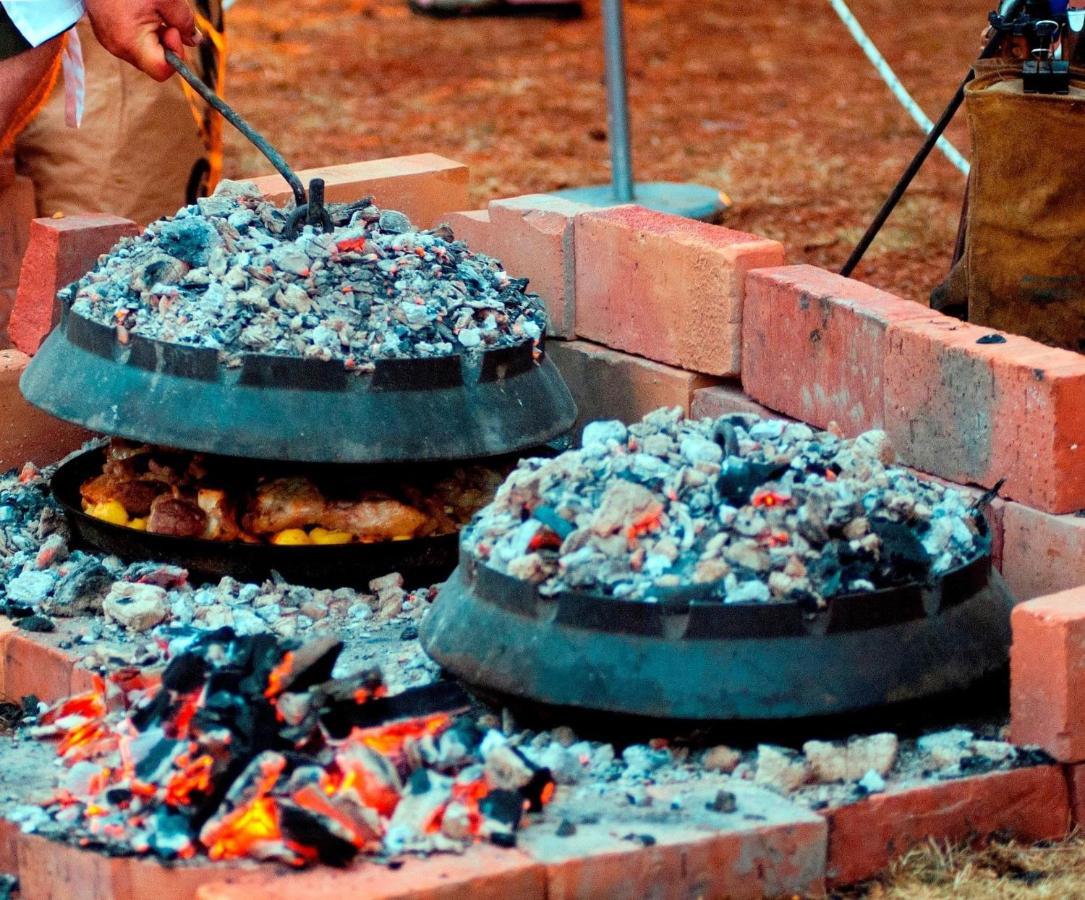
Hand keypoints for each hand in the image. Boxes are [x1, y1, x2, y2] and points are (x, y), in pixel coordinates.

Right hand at [84, 0, 201, 81]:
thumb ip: (185, 22)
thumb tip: (194, 41)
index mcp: (130, 43)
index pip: (161, 71)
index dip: (175, 56)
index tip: (174, 30)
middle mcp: (117, 47)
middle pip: (153, 62)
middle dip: (166, 44)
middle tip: (165, 17)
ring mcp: (108, 39)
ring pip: (143, 51)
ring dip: (154, 35)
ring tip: (151, 9)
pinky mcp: (105, 31)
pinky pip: (130, 40)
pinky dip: (141, 30)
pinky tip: (139, 9)